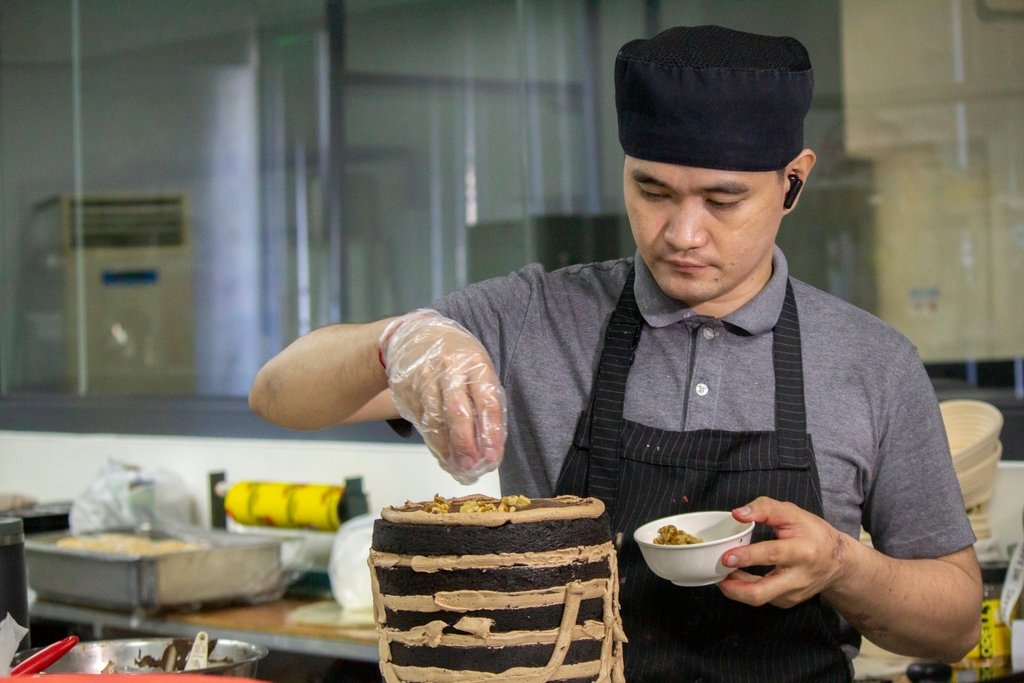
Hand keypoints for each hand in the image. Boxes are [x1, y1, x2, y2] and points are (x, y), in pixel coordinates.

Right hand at [379, 310, 506, 483]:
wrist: (415, 336)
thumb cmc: (456, 357)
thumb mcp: (477, 368)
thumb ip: (485, 401)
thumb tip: (489, 445)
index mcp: (475, 363)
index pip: (487, 401)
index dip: (490, 432)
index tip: (493, 457)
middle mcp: (449, 369)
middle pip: (458, 412)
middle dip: (465, 443)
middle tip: (471, 467)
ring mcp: (424, 378)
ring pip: (434, 421)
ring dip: (445, 448)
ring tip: (456, 466)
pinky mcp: (406, 388)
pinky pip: (420, 420)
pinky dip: (431, 440)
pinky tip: (441, 452)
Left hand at [717, 497, 851, 608]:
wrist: (838, 562)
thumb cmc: (813, 533)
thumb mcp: (793, 513)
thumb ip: (765, 508)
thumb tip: (738, 514)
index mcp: (802, 552)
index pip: (771, 555)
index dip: (747, 556)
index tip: (726, 557)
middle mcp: (798, 578)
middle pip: (761, 592)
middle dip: (734, 588)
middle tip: (717, 574)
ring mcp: (792, 594)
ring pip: (758, 598)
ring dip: (734, 588)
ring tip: (720, 572)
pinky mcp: (787, 602)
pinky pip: (761, 597)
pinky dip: (744, 588)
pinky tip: (735, 575)